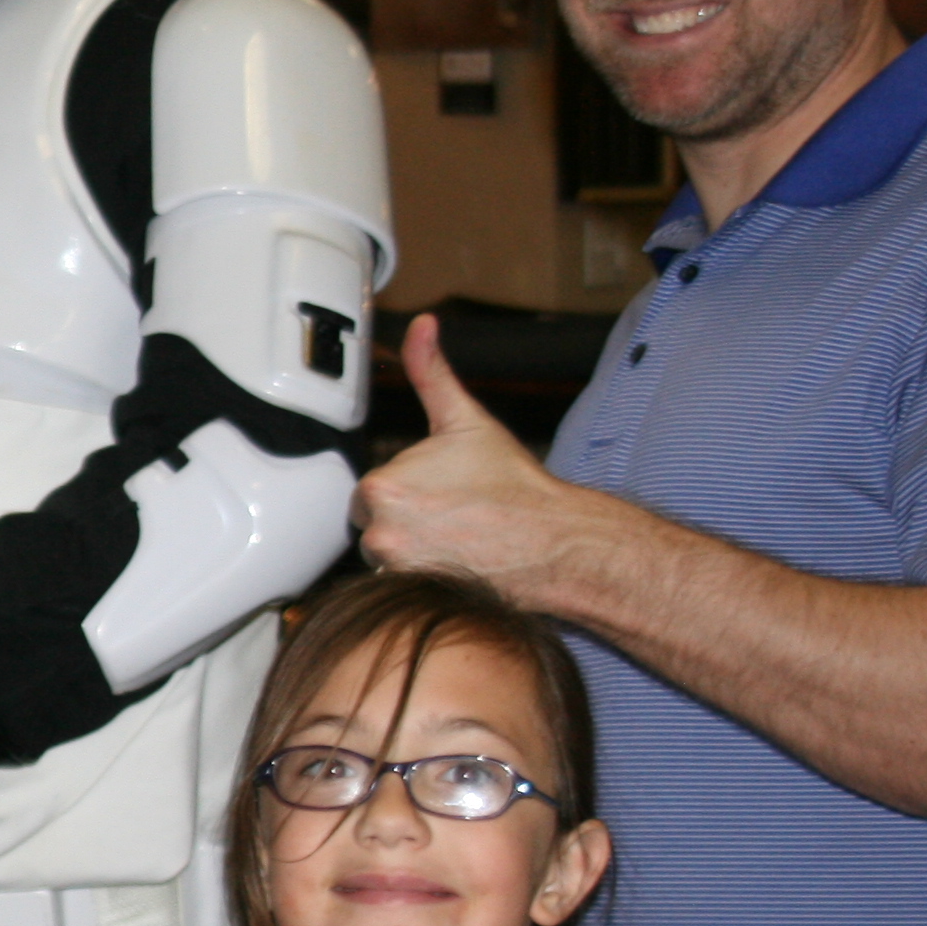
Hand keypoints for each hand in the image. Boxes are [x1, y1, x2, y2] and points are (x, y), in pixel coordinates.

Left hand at [350, 317, 602, 603]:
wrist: (557, 542)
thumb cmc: (516, 488)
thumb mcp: (466, 421)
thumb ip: (431, 373)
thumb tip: (421, 327)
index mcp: (381, 486)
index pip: (369, 494)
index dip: (404, 492)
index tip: (439, 494)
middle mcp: (380, 531)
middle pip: (374, 528)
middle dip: (405, 523)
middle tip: (454, 517)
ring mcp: (397, 570)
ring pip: (388, 558)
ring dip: (414, 551)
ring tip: (459, 541)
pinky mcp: (415, 599)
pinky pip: (402, 589)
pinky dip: (423, 579)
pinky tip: (457, 565)